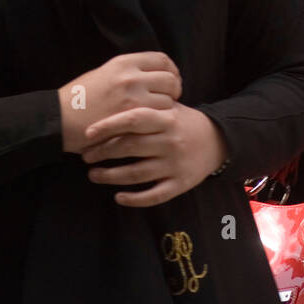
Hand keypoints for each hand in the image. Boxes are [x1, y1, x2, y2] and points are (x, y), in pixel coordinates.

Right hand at [57, 52, 181, 154]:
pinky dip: (159, 123)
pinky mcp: (131, 119)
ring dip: (166, 110)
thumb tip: (154, 75)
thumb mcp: (103, 73)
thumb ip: (129, 72)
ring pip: (169, 101)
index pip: (162, 60)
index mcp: (123, 62)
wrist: (59, 119)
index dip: (172, 71)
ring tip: (156, 116)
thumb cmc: (79, 98)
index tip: (171, 81)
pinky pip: (159, 119)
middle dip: (174, 91)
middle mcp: (130, 76)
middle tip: (168, 101)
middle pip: (170, 79)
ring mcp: (132, 98)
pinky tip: (152, 126)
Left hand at [81, 103, 229, 206]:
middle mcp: (170, 141)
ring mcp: (175, 164)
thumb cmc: (183, 122)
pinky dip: (134, 199)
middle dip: (102, 152)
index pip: (132, 120)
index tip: (87, 134)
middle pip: (129, 147)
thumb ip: (144, 106)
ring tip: (94, 174)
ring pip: (136, 174)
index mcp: (166, 119)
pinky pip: (153, 195)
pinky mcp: (180, 184)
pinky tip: (118, 197)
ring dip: (110, 176)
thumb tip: (105, 104)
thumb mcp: (169, 107)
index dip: (107, 126)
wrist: (218, 140)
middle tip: (85, 155)